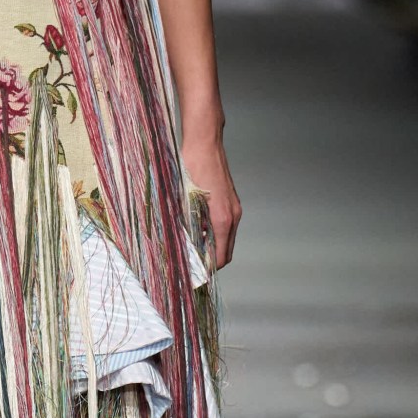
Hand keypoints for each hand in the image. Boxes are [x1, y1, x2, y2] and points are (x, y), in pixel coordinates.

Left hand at [180, 132, 241, 268]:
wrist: (205, 143)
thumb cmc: (192, 168)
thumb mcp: (184, 199)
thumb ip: (186, 224)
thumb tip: (183, 245)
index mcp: (222, 219)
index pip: (221, 257)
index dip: (208, 268)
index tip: (194, 273)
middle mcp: (232, 215)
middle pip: (225, 250)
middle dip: (209, 259)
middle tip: (190, 262)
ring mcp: (234, 208)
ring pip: (225, 238)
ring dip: (210, 244)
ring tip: (190, 244)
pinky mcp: (231, 201)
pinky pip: (224, 225)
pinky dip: (212, 231)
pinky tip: (195, 227)